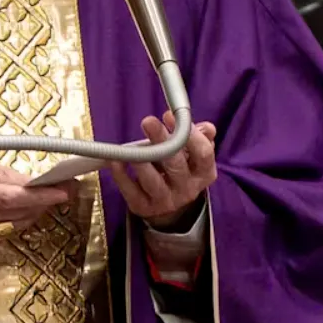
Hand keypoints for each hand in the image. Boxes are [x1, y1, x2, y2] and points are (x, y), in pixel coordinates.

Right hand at [0, 156, 77, 252]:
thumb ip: (2, 173)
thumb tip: (32, 181)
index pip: (13, 196)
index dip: (41, 195)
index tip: (65, 190)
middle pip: (20, 211)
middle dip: (45, 199)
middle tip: (64, 187)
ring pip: (18, 222)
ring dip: (32, 208)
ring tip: (37, 194)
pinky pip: (7, 231)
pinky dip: (14, 219)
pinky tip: (6, 210)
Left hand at [110, 111, 216, 230]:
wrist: (171, 206)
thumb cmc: (182, 168)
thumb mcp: (194, 154)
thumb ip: (201, 137)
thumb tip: (206, 127)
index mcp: (204, 173)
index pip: (203, 153)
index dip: (189, 134)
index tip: (170, 116)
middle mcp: (188, 189)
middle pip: (175, 164)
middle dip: (162, 141)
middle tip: (148, 121)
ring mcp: (166, 200)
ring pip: (153, 181)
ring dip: (142, 161)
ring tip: (131, 147)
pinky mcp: (143, 207)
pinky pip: (131, 191)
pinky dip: (122, 176)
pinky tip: (116, 160)